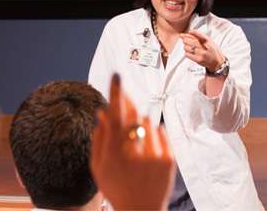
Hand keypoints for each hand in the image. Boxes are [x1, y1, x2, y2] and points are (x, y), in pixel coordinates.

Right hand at [91, 74, 174, 210]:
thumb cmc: (116, 188)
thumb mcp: (99, 167)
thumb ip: (99, 139)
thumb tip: (102, 112)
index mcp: (113, 156)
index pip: (115, 118)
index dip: (116, 95)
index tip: (117, 77)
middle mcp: (134, 154)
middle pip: (132, 115)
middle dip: (127, 100)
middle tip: (123, 89)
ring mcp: (153, 156)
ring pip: (146, 122)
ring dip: (138, 121)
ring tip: (133, 137)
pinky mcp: (168, 160)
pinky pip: (159, 133)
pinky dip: (151, 132)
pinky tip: (145, 144)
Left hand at [180, 30, 225, 71]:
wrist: (217, 62)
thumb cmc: (213, 51)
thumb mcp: (210, 41)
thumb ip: (201, 36)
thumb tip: (190, 31)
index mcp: (208, 41)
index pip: (199, 34)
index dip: (192, 32)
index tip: (189, 31)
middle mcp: (205, 47)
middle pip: (190, 41)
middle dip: (185, 39)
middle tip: (185, 39)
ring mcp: (201, 54)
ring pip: (187, 47)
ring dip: (186, 46)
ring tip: (189, 46)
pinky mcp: (198, 60)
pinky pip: (187, 54)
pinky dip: (187, 52)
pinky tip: (190, 52)